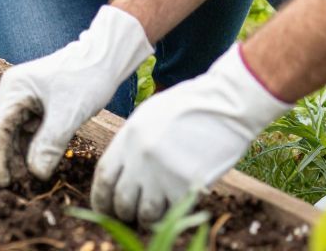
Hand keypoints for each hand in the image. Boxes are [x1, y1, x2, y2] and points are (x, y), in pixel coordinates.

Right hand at [0, 5, 152, 184]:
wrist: (103, 58)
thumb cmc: (87, 78)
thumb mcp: (70, 113)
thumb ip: (50, 143)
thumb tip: (35, 174)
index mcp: (14, 88)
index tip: (2, 183)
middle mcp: (11, 91)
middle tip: (4, 187)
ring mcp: (21, 96)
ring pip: (8, 131)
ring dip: (11, 154)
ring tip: (18, 181)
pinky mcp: (33, 102)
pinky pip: (22, 129)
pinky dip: (25, 147)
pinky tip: (31, 164)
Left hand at [92, 45, 290, 223]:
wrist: (225, 106)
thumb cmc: (188, 107)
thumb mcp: (149, 116)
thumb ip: (132, 143)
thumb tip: (123, 169)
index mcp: (128, 138)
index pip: (104, 176)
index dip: (100, 197)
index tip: (104, 208)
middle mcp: (140, 159)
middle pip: (121, 199)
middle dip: (122, 212)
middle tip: (128, 215)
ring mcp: (163, 174)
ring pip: (145, 213)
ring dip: (146, 219)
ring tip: (150, 215)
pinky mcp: (187, 186)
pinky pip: (172, 212)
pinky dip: (171, 214)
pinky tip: (173, 208)